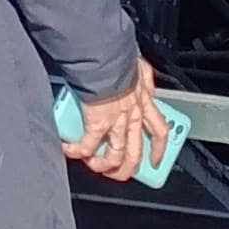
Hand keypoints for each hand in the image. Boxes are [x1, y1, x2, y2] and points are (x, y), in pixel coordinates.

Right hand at [70, 55, 163, 183]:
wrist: (104, 56)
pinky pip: (87, 146)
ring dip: (104, 166)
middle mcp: (132, 116)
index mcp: (144, 101)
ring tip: (93, 166)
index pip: (159, 130)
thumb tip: (141, 71)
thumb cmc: (119, 56)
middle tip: (122, 173)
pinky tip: (69, 149)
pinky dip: (77, 150)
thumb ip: (140, 72)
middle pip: (136, 152)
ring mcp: (116, 122)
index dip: (159, 149)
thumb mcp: (138, 64)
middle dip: (129, 168)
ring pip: (115, 156)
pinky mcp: (97, 124)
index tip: (156, 159)